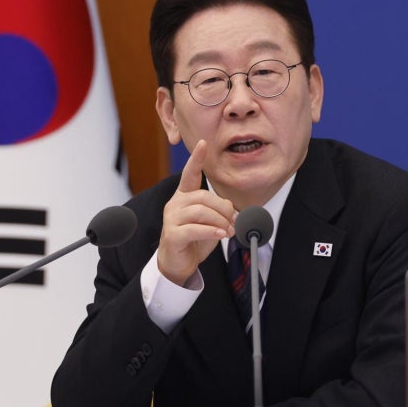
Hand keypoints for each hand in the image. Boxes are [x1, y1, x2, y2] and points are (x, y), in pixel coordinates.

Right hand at [157, 140, 235, 285]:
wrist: (178, 263)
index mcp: (184, 196)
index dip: (197, 159)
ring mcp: (171, 219)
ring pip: (200, 212)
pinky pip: (194, 229)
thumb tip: (236, 213)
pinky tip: (221, 235)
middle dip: (223, 209)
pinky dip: (211, 231)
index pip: (190, 174)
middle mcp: (175, 204)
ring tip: (229, 231)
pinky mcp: (172, 235)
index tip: (203, 143)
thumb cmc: (194, 240)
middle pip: (204, 197)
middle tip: (234, 222)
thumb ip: (219, 212)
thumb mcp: (210, 222)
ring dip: (220, 221)